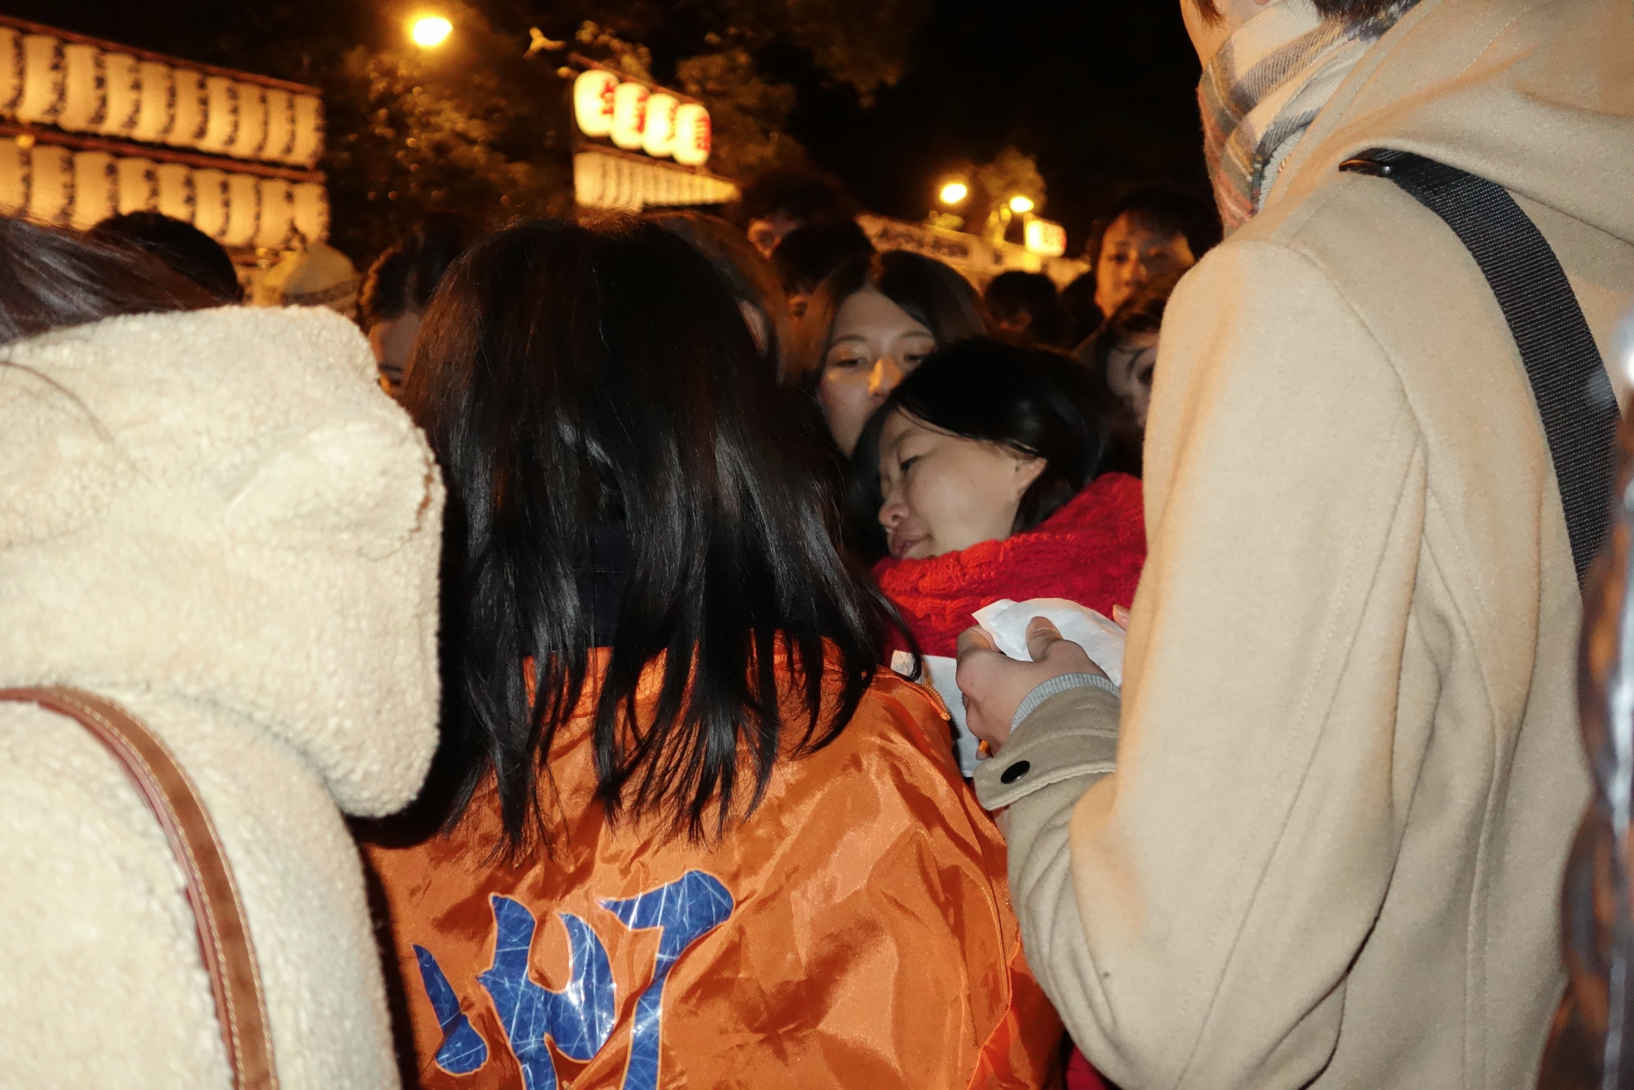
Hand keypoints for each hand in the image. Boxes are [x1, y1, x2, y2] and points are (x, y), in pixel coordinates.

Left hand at [956, 616, 1105, 749]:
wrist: (1081, 759)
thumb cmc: (1066, 695)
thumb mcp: (1063, 656)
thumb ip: (1044, 639)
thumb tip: (1034, 627)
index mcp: (976, 673)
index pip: (969, 641)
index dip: (989, 633)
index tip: (1012, 634)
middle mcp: (972, 706)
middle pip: (977, 676)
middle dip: (999, 666)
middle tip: (1028, 662)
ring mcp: (985, 736)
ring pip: (989, 706)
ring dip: (1007, 696)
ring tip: (1038, 694)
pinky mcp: (1001, 758)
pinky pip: (1004, 730)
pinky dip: (1016, 720)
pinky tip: (1042, 720)